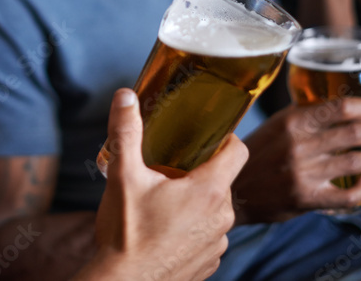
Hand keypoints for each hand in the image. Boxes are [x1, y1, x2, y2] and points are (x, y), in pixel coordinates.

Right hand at [89, 89, 247, 280]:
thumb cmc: (125, 235)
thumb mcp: (122, 176)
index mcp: (208, 192)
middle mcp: (222, 219)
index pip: (238, 151)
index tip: (206, 134)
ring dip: (195, 202)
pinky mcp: (209, 264)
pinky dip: (192, 228)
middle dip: (198, 171)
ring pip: (214, 209)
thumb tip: (125, 96)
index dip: (226, 137)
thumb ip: (126, 132)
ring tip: (163, 201)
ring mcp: (217, 244)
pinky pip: (207, 235)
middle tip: (168, 168)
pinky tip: (165, 230)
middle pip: (221, 180)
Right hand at [233, 98, 360, 222]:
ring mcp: (303, 172)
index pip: (340, 107)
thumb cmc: (257, 153)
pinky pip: (346, 194)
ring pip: (355, 161)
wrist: (234, 189)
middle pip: (353, 132)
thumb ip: (303, 115)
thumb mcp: (275, 125)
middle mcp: (299, 145)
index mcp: (292, 121)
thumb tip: (341, 105)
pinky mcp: (306, 198)